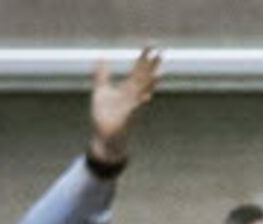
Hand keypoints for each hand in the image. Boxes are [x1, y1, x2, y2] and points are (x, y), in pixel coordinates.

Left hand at [88, 46, 161, 167]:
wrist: (104, 138)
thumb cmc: (104, 116)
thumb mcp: (101, 90)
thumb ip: (102, 74)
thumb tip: (102, 57)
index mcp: (127, 90)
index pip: (138, 71)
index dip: (144, 58)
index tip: (151, 45)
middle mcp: (132, 97)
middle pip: (144, 78)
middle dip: (152, 66)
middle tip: (161, 52)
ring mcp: (131, 108)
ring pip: (143, 93)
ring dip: (151, 84)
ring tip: (160, 74)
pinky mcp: (126, 119)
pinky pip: (134, 110)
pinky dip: (139, 104)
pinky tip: (145, 97)